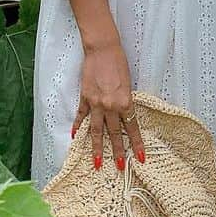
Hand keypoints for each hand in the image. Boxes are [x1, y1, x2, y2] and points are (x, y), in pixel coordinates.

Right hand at [73, 42, 145, 169]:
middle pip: (114, 133)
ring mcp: (95, 103)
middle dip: (118, 152)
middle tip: (121, 167)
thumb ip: (125, 101)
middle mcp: (110, 106)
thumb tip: (124, 115)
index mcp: (125, 102)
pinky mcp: (84, 97)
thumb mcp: (128, 83)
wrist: (103, 49)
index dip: (137, 144)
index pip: (132, 128)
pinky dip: (77, 126)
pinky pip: (81, 116)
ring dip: (98, 148)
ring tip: (98, 163)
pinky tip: (74, 137)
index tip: (140, 158)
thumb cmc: (119, 62)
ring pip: (96, 131)